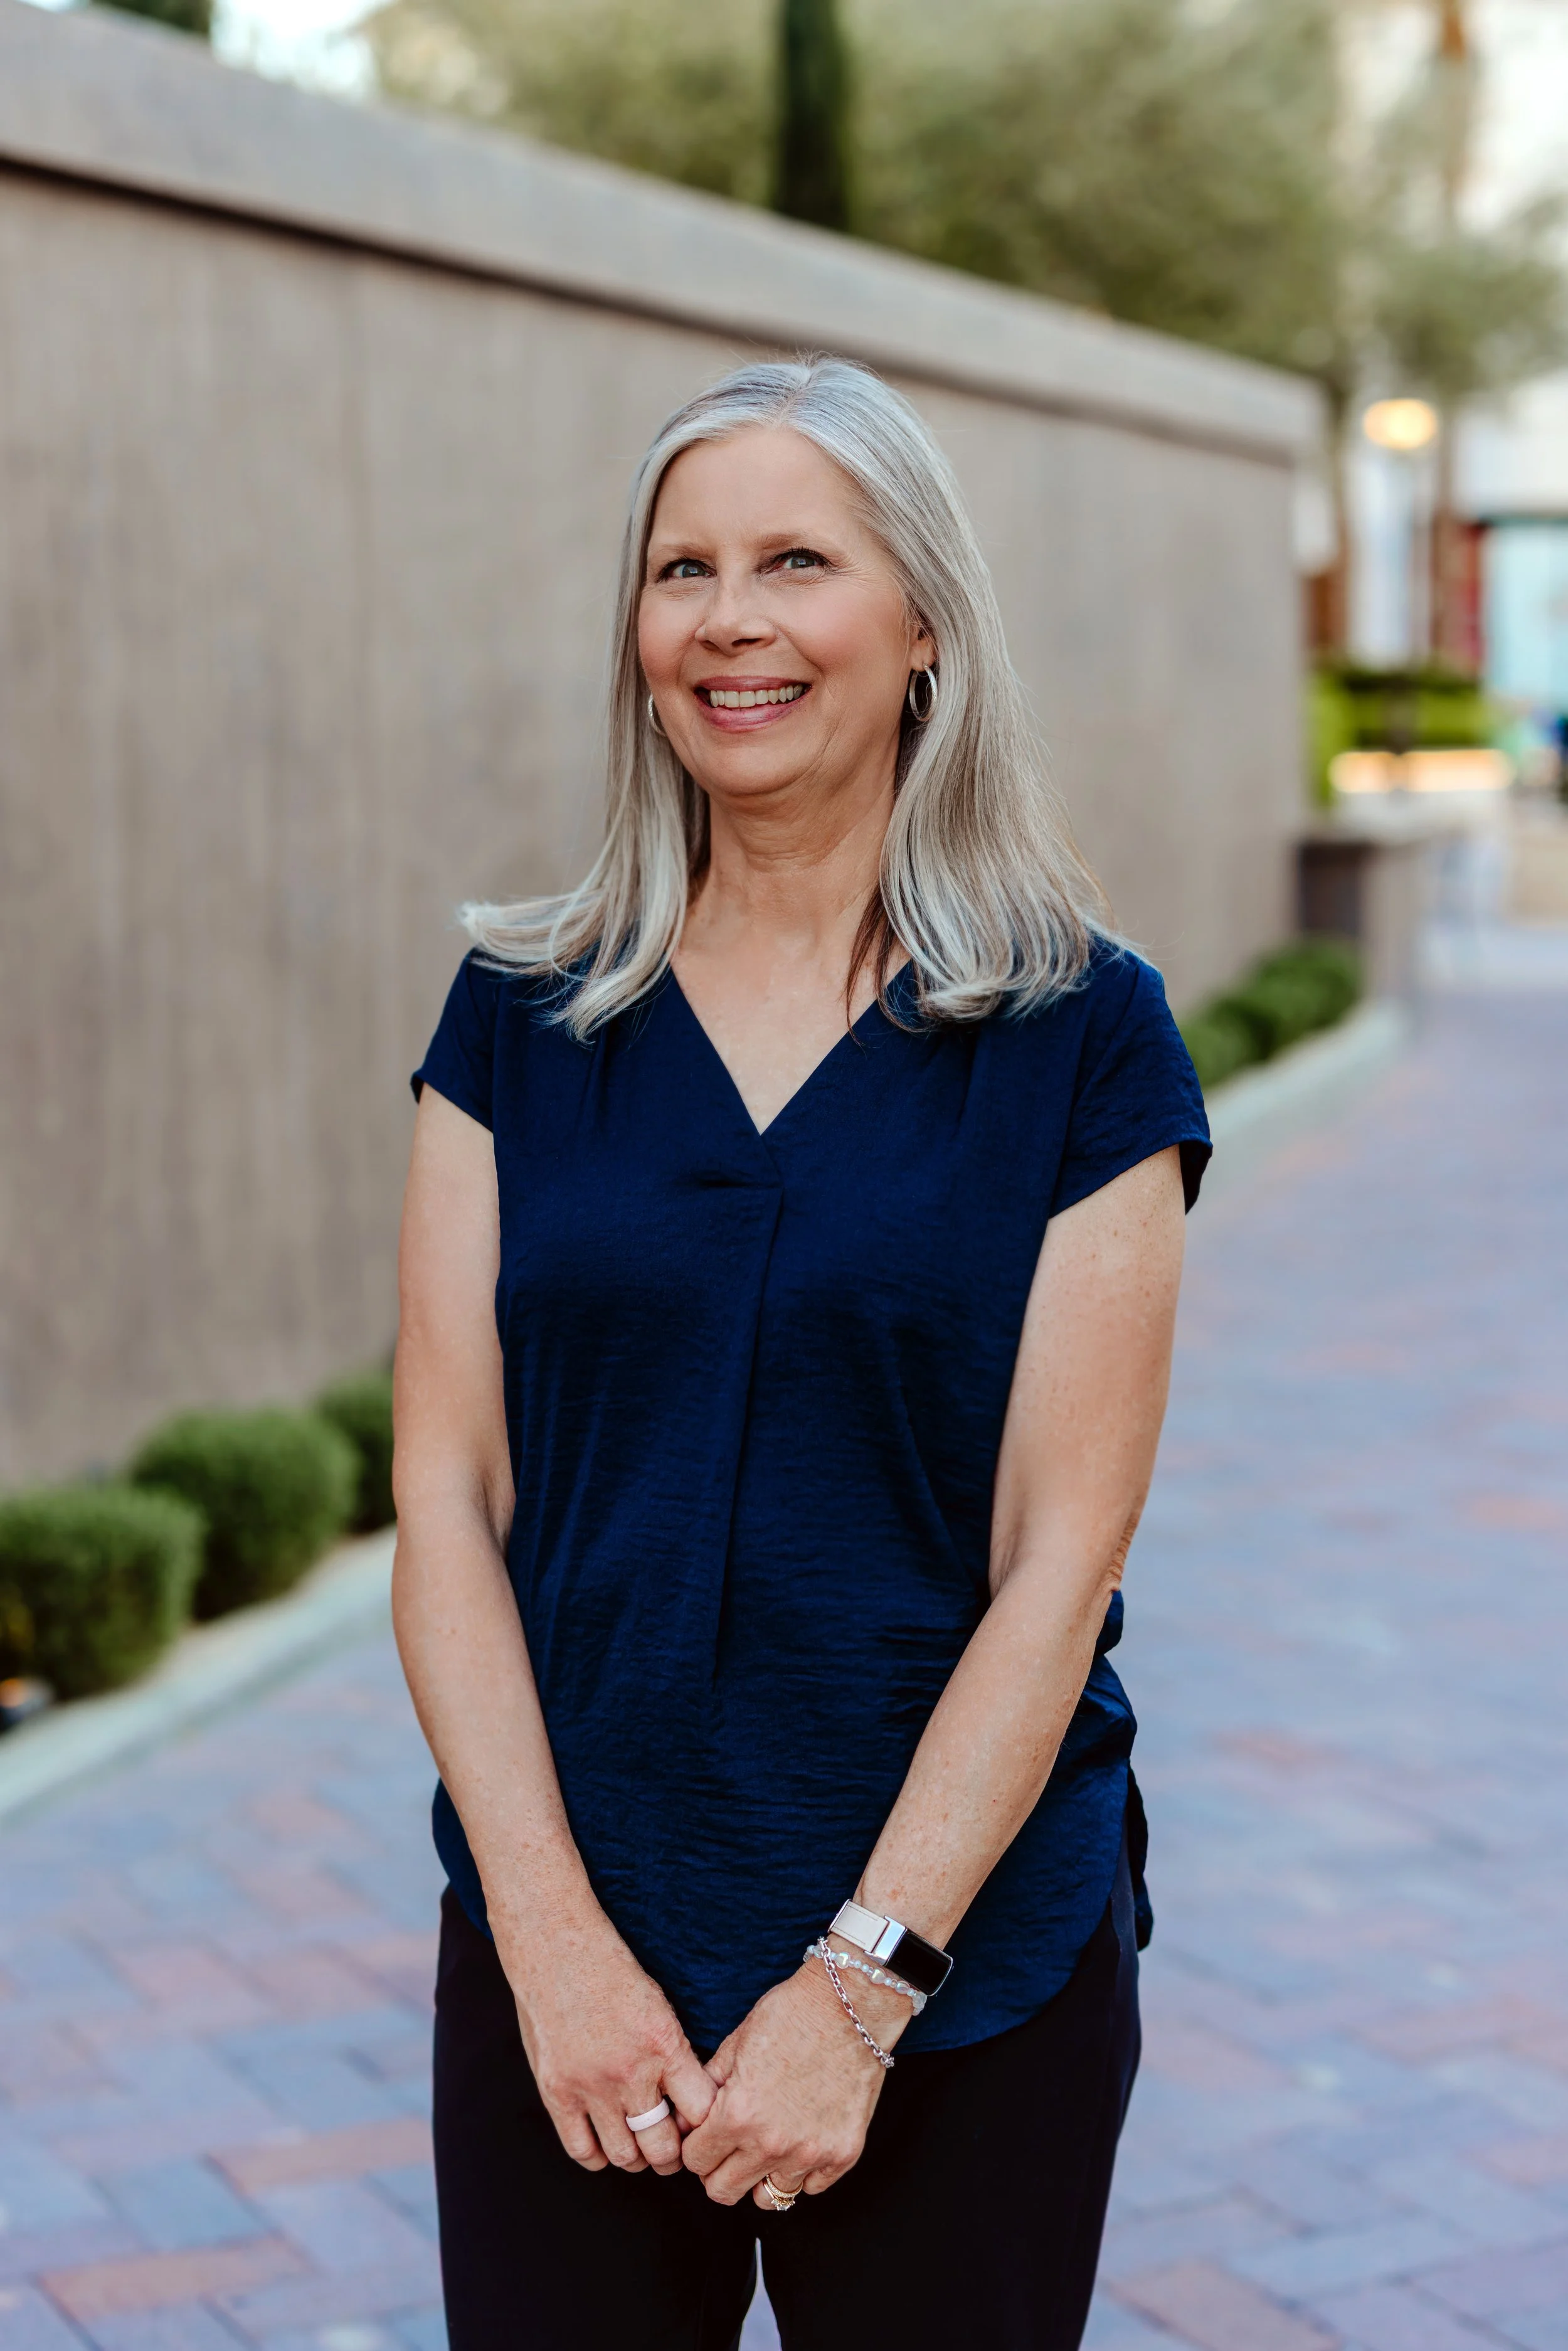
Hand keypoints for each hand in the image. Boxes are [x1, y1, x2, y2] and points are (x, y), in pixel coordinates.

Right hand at [501, 1911, 715, 2177]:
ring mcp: (590, 2086)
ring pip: (625, 2156)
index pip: (701, 2112)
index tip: (700, 2125)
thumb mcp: (658, 2006)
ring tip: (639, 2146)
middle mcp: (630, 2072)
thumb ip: (672, 2055)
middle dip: (672, 2155)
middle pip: (663, 2147)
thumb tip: (690, 2101)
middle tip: (670, 2147)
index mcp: (664, 2044)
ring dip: (637, 2158)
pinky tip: (605, 2141)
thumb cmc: (612, 1972)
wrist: (558, 1948)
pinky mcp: (557, 2092)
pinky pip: (582, 2150)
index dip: (705, 2126)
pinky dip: (598, 2155)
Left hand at [681, 1955, 912, 2208]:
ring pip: (768, 2198)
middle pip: (723, 2191)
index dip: (697, 2145)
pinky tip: (802, 2138)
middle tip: (730, 2145)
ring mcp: (810, 2154)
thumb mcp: (735, 2044)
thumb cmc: (791, 2015)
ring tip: (768, 2144)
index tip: (707, 2133)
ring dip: (761, 2175)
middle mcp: (771, 2144)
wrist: (849, 2004)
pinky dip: (802, 2171)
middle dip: (719, 2169)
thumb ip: (706, 2088)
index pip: (696, 2162)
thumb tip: (686, 2122)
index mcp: (738, 2116)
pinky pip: (810, 2187)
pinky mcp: (843, 2154)